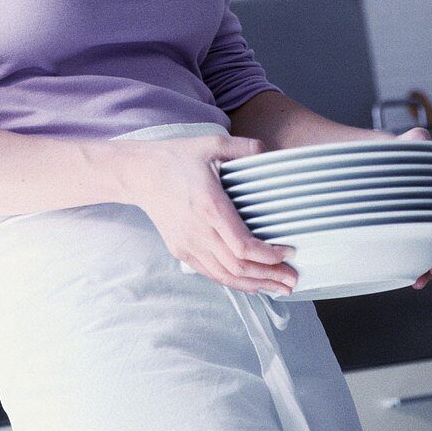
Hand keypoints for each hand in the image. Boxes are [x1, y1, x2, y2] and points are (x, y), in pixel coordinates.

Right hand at [120, 135, 298, 295]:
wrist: (139, 173)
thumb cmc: (175, 157)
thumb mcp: (211, 143)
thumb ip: (243, 147)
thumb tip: (270, 153)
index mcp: (209, 206)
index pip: (243, 246)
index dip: (269, 256)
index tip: (289, 253)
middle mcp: (198, 231)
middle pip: (238, 268)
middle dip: (269, 277)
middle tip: (292, 280)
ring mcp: (187, 244)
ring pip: (225, 276)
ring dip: (254, 285)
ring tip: (278, 287)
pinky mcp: (180, 249)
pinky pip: (210, 273)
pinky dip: (233, 282)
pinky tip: (250, 283)